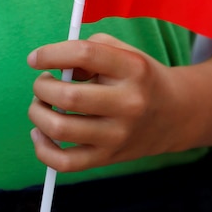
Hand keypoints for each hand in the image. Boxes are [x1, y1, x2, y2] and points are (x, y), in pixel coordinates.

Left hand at [27, 33, 183, 172]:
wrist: (176, 114)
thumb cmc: (139, 78)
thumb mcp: (123, 52)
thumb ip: (88, 48)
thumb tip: (54, 67)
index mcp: (133, 69)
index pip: (84, 54)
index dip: (50, 54)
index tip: (35, 58)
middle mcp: (128, 103)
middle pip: (68, 97)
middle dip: (42, 87)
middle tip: (43, 83)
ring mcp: (118, 135)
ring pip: (60, 129)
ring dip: (37, 113)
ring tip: (41, 104)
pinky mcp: (108, 158)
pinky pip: (65, 163)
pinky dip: (42, 148)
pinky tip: (41, 133)